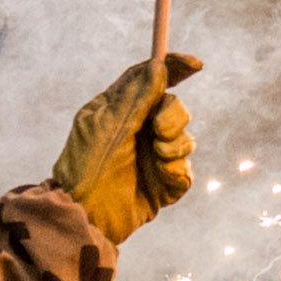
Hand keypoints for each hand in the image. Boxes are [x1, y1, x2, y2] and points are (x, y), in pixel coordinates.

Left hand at [50, 54, 201, 243]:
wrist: (85, 214)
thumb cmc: (85, 168)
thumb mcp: (107, 126)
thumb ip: (135, 97)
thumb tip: (158, 66)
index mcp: (119, 110)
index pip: (150, 79)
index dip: (173, 68)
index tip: (195, 65)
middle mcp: (138, 129)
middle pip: (173, 106)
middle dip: (174, 116)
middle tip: (159, 130)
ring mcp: (152, 156)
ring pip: (185, 137)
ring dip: (175, 145)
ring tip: (158, 158)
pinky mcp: (164, 183)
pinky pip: (186, 169)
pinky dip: (177, 170)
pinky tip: (162, 177)